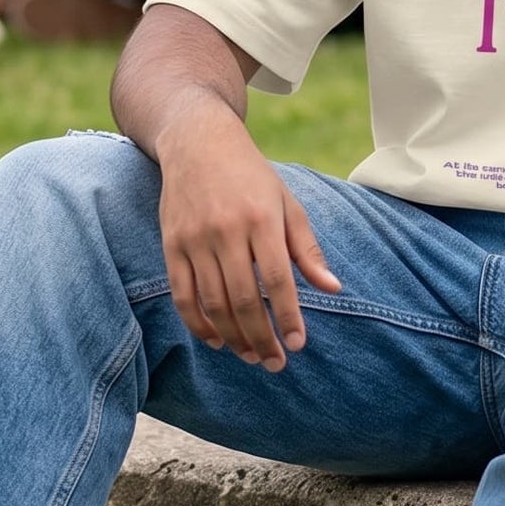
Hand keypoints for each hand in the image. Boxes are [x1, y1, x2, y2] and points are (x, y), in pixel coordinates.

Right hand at [156, 107, 340, 371]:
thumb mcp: (287, 203)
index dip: (288, 317)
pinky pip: (183, 295)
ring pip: (214, 303)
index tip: (297, 344)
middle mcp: (227, 230)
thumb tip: (332, 288)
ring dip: (233, 337)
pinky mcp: (171, 244)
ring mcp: (195, 239)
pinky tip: (217, 339)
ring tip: (251, 355)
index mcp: (262, 219)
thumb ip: (307, 248)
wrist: (198, 142)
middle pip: (245, 299)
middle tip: (274, 363)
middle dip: (261, 338)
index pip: (278, 280)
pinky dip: (199, 323)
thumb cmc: (251, 176)